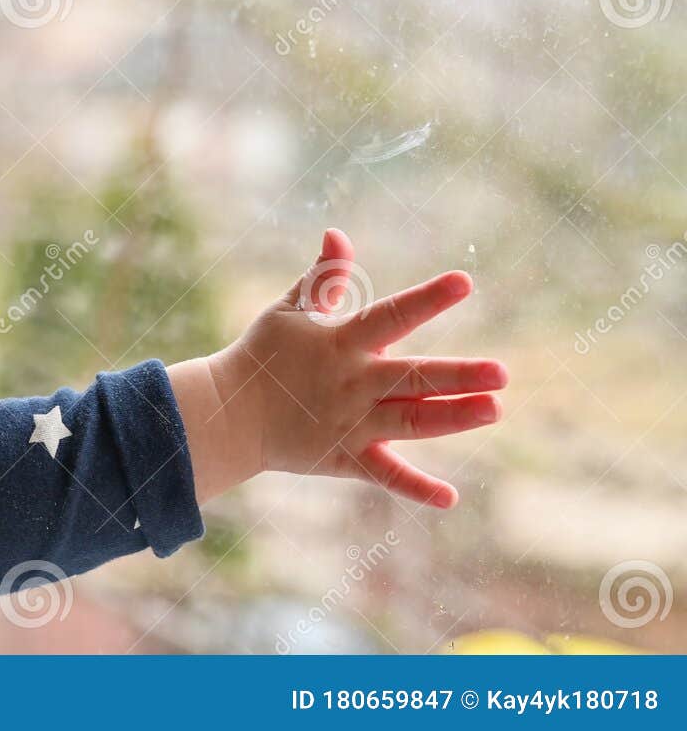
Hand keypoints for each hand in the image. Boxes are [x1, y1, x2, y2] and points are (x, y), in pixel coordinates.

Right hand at [172, 229, 506, 507]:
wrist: (228, 414)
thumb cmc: (261, 354)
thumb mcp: (288, 310)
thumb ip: (322, 276)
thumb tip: (338, 233)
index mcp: (341, 344)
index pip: (392, 316)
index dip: (427, 299)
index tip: (464, 282)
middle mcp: (352, 384)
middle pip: (413, 378)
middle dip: (458, 376)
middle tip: (502, 373)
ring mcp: (351, 424)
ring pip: (411, 423)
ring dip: (452, 418)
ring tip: (494, 409)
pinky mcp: (345, 458)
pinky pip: (384, 474)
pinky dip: (414, 487)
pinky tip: (449, 498)